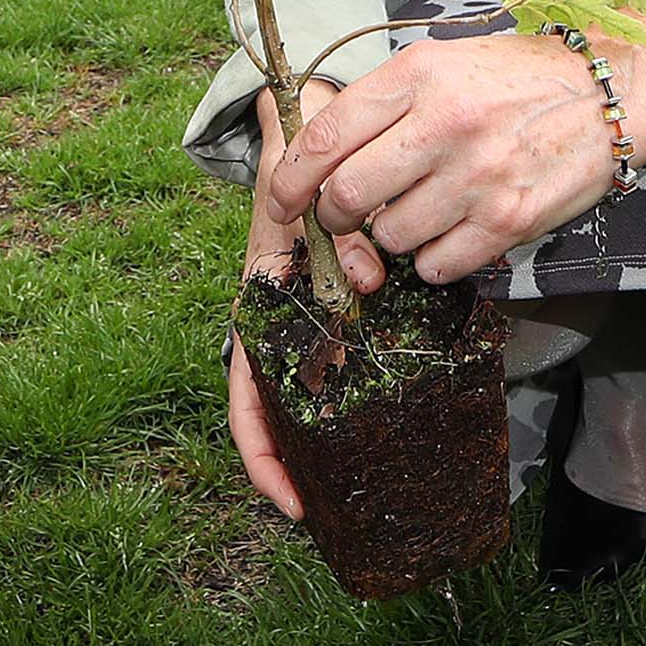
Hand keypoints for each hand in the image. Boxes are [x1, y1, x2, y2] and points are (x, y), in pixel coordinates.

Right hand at [227, 83, 381, 522]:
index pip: (245, 398)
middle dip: (299, 467)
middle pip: (279, 413)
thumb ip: (337, 231)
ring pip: (318, 391)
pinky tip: (400, 411)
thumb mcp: (300, 188)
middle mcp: (282, 323)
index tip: (290, 501)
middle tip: (332, 516)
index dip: (262, 456)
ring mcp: (315, 318)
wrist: (309, 130)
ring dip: (332, 438)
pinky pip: (358, 352)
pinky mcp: (349, 304)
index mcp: (256, 307)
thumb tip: (369, 278)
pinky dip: (371, 382)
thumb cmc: (296, 161)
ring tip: (368, 484)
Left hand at [261, 9, 645, 286]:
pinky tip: (453, 231)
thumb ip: (381, 106)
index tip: (281, 200)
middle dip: (336, 215)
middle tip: (350, 214)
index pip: (325, 136)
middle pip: (347, 195)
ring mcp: (479, 176)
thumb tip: (317, 160)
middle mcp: (444, 124)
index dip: (289, 179)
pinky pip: (439, 266)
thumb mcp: (440, 65)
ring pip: (392, 238)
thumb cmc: (513, 78)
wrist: (609, 90)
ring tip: (419, 212)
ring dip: (392, 238)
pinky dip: (434, 260)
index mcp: (416, 76)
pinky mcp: (512, 220)